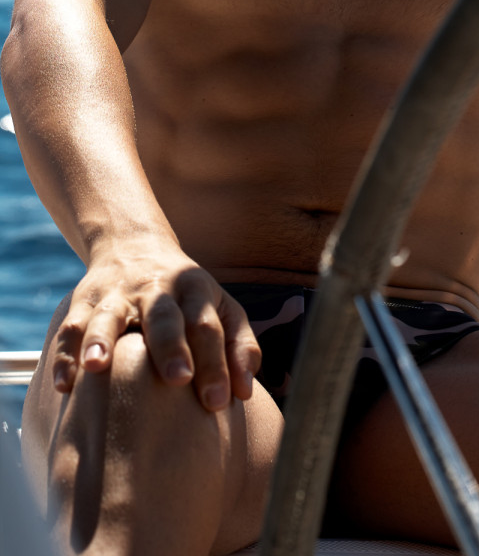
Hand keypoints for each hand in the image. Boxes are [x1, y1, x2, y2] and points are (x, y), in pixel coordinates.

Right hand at [52, 240, 261, 411]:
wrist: (135, 246)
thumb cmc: (187, 296)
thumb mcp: (222, 308)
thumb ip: (239, 347)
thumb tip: (245, 393)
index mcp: (194, 289)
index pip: (206, 326)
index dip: (215, 362)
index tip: (219, 401)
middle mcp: (156, 288)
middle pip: (164, 316)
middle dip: (171, 347)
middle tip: (178, 379)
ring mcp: (117, 293)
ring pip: (109, 315)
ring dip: (102, 339)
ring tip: (98, 366)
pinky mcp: (84, 301)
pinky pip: (71, 327)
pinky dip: (65, 353)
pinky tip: (64, 384)